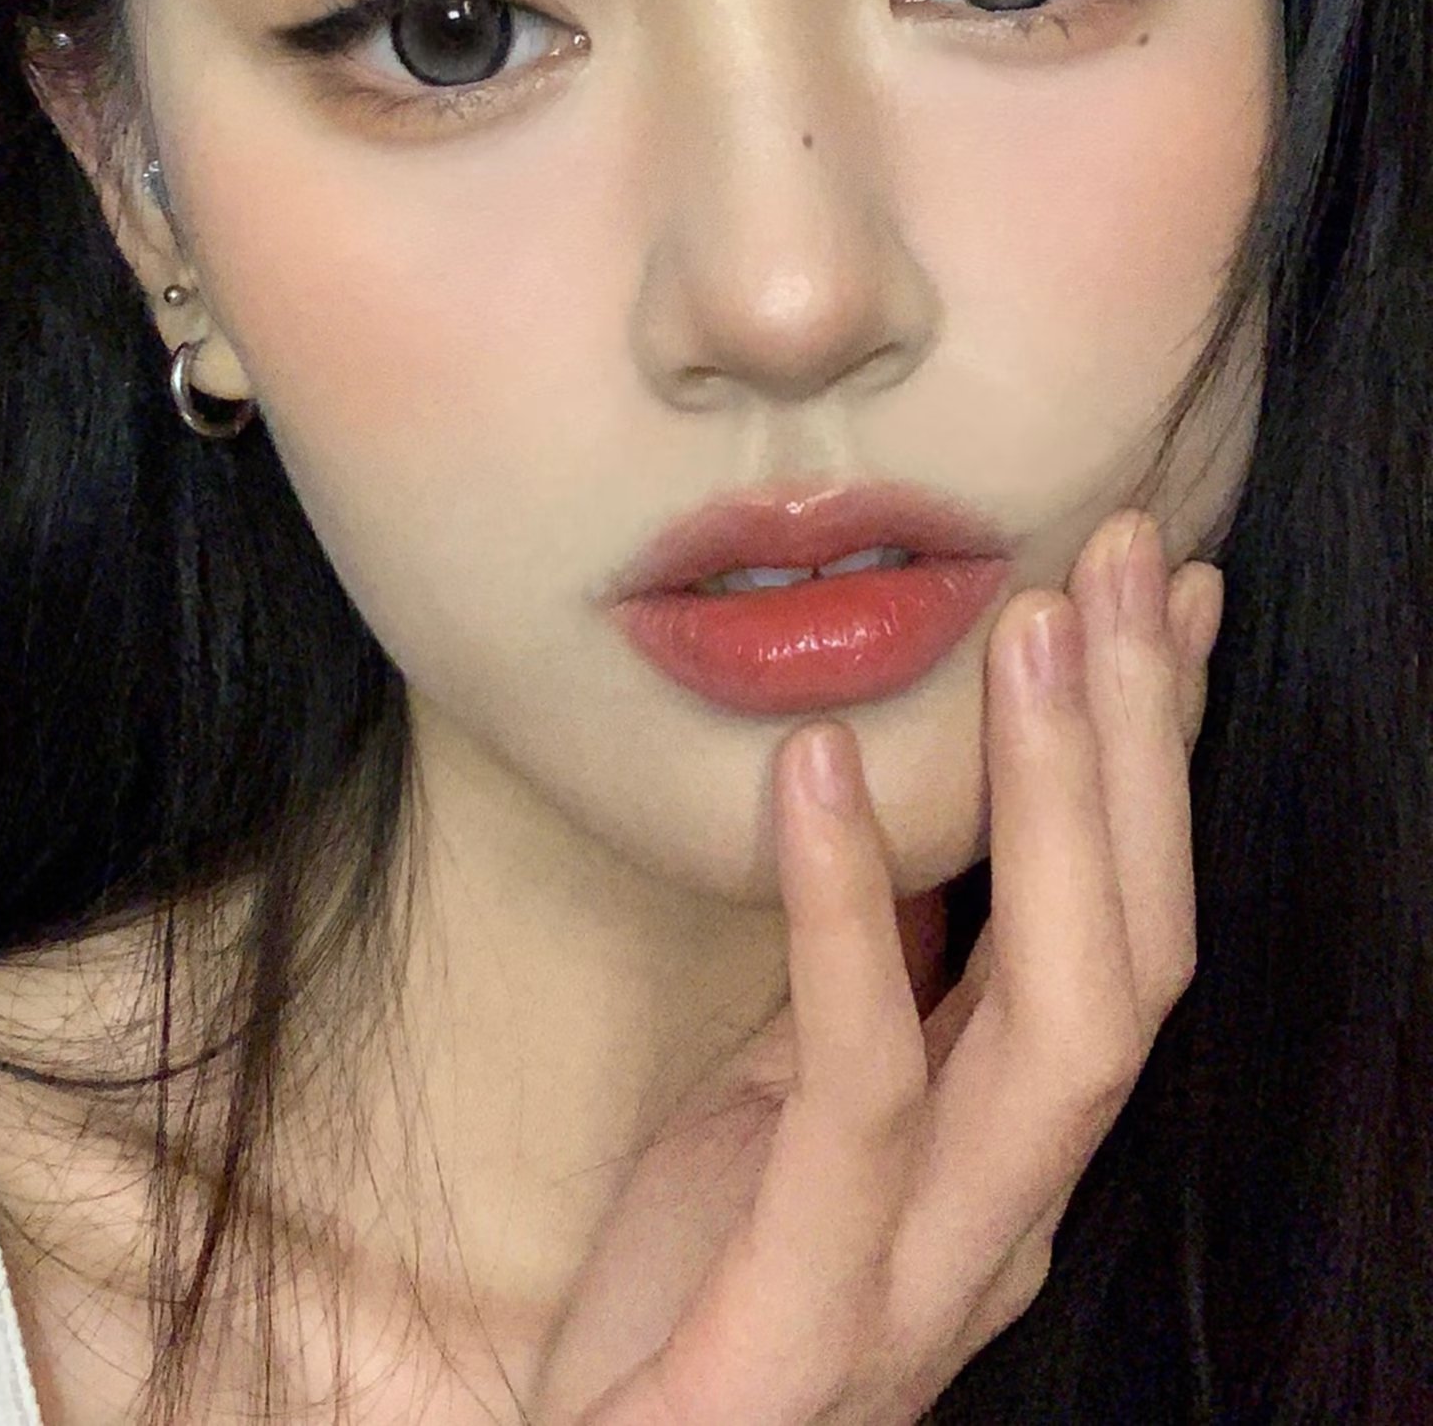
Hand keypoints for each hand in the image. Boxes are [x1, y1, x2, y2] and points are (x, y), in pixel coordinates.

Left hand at [531, 510, 1223, 1425]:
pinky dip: (849, 914)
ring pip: (1066, 1022)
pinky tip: (816, 768)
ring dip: (1062, 810)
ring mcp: (930, 1271)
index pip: (1128, 923)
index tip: (1169, 591)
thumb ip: (878, 972)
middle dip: (1144, 746)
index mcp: (1012, 1143)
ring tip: (1030, 631)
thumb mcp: (790, 1089)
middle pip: (1138, 955)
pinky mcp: (814, 1309)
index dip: (1159, 756)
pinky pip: (862, 1086)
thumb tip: (915, 800)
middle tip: (1130, 556)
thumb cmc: (695, 1267)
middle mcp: (1013, 1207)